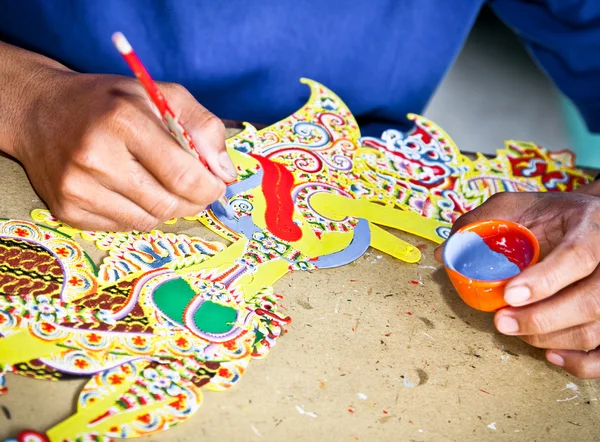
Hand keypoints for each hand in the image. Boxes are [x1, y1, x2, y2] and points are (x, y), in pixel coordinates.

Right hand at [11, 70, 235, 230]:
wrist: (40, 111)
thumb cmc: (109, 102)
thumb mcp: (160, 95)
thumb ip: (203, 127)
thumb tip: (226, 172)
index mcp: (124, 121)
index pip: (183, 176)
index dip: (210, 187)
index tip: (216, 183)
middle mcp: (96, 157)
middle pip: (168, 204)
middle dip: (193, 201)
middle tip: (195, 189)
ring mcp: (77, 188)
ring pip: (148, 221)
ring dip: (166, 208)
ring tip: (159, 185)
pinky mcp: (66, 210)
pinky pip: (123, 227)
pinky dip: (138, 214)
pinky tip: (130, 191)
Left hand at [434, 191, 599, 377]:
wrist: (590, 223)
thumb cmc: (551, 216)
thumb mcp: (517, 207)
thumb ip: (481, 223)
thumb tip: (444, 252)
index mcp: (591, 227)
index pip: (578, 256)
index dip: (545, 280)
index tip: (510, 294)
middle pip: (591, 301)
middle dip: (541, 318)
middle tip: (501, 322)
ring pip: (596, 328)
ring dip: (550, 338)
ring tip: (514, 329)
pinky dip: (580, 362)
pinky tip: (550, 354)